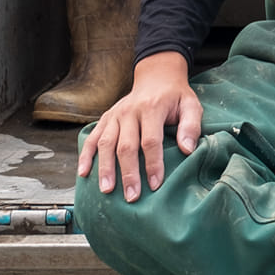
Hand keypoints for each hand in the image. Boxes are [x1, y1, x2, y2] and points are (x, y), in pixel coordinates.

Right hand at [78, 52, 202, 201]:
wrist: (156, 78)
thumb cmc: (175, 97)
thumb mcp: (191, 105)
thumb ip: (191, 125)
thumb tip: (187, 149)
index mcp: (152, 108)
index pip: (151, 140)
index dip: (153, 164)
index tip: (155, 184)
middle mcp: (129, 112)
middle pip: (126, 146)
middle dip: (128, 173)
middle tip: (131, 196)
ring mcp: (114, 115)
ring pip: (106, 144)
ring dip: (105, 168)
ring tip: (107, 190)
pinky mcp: (105, 119)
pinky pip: (91, 138)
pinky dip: (85, 156)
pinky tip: (83, 173)